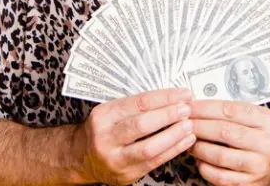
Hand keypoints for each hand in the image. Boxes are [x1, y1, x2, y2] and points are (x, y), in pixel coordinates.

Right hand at [71, 88, 196, 185]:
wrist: (80, 158)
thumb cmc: (102, 131)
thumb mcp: (110, 112)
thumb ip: (136, 106)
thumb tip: (172, 97)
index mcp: (103, 115)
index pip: (138, 103)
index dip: (164, 98)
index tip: (183, 94)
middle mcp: (105, 137)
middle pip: (142, 124)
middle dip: (169, 115)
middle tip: (187, 109)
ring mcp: (114, 158)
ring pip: (149, 147)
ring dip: (173, 136)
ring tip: (189, 126)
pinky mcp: (125, 175)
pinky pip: (153, 162)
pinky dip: (173, 150)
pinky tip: (185, 142)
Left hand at [188, 100, 269, 185]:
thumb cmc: (266, 137)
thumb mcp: (260, 118)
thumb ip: (235, 111)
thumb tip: (200, 106)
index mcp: (268, 121)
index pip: (230, 111)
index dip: (205, 108)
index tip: (189, 106)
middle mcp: (267, 143)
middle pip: (224, 132)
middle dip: (198, 126)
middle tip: (183, 122)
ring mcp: (259, 166)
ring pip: (220, 156)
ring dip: (198, 148)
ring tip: (189, 141)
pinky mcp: (250, 184)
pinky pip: (220, 177)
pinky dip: (205, 167)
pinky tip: (200, 160)